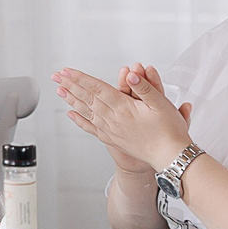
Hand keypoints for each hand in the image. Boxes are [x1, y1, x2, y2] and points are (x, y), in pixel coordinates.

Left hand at [53, 65, 192, 173]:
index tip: (67, 71)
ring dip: (71, 100)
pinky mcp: (113, 139)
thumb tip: (131, 74)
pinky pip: (91, 128)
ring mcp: (111, 130)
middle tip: (56, 76)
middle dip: (70, 85)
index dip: (81, 78)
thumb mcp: (162, 104)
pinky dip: (80, 120)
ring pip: (86, 112)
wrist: (170, 157)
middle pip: (87, 98)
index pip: (97, 88)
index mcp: (124, 108)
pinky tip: (71, 115)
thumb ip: (145, 87)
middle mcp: (113, 119)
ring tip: (60, 91)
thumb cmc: (169, 132)